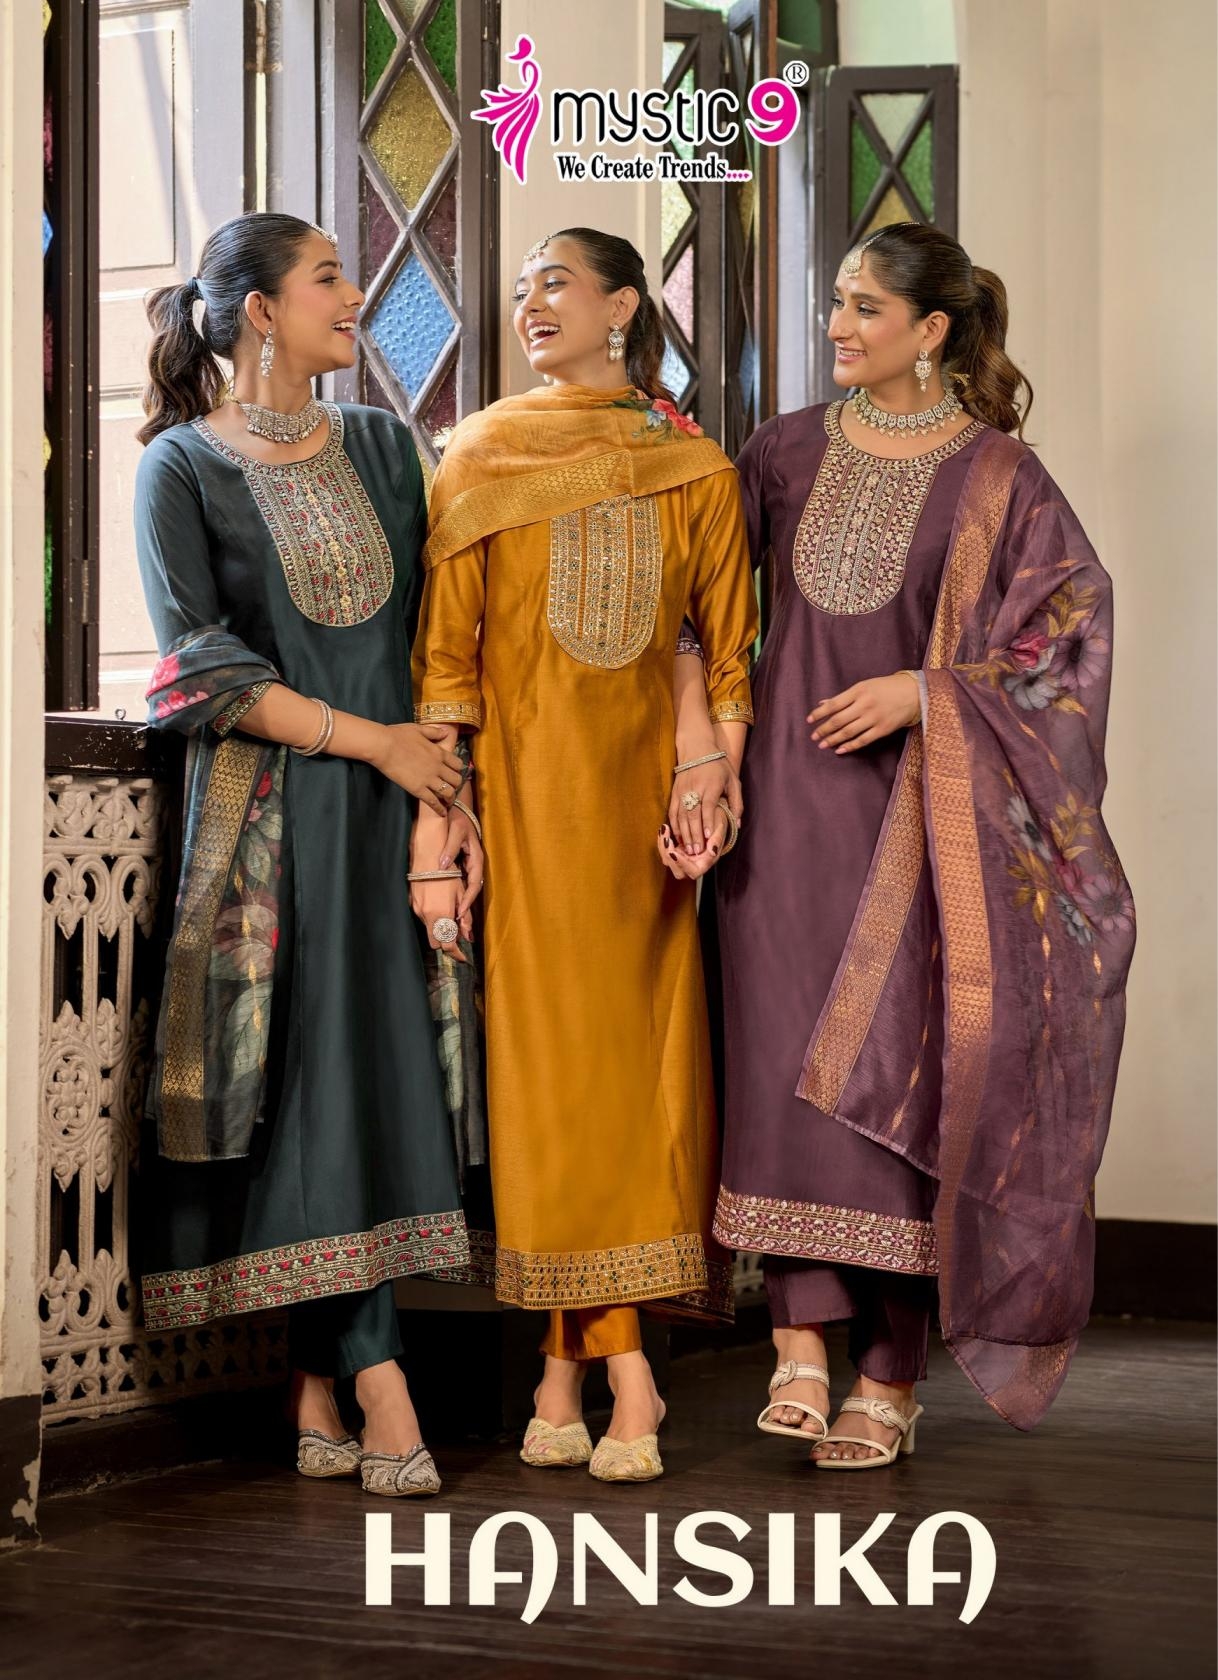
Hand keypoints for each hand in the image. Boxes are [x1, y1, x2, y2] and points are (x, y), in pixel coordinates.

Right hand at [373, 723, 465, 812]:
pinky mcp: (418, 789)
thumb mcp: (419, 729)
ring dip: (450, 798)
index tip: (455, 773)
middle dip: (456, 785)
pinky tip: (442, 813)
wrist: (383, 746)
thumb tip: (445, 732)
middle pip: (456, 780)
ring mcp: (429, 779)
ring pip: (448, 792)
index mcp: (439, 752)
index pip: (457, 764)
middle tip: (452, 788)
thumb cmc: (398, 735)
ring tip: (448, 801)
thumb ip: (434, 732)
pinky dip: (439, 809)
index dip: (458, 770)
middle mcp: (438, 767)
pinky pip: (433, 802)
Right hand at [410, 877, 465, 961]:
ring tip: (448, 914)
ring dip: (438, 928)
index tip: (463, 957)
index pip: (448, 945)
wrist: (427, 856)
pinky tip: (437, 905)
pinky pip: (423, 918)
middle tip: (456, 933)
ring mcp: (417, 910)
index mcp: (442, 914)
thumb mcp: (461, 894)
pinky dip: (431, 918)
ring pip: (429, 930)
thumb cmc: (448, 872)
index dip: (456, 954)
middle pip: (436, 942)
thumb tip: (468, 936)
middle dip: (445, 942)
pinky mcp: (411, 904)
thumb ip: (465, 917)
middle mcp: (427, 916)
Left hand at [439, 806, 483, 936]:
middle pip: (473, 890)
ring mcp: (469, 866)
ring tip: (456, 921)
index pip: (474, 884)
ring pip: (468, 889)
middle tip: (459, 924)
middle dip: (467, 907)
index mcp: (476, 858)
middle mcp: (474, 865)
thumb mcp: (456, 831)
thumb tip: (442, 866)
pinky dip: (458, 895)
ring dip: (463, 904)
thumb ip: (450, 848)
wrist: (457, 809)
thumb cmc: (458, 820)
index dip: (468, 899)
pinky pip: (461, 884)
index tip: (460, 912)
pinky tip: (450, 904)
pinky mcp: (462, 865)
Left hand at [657, 809, 728, 879]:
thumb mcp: (720, 828)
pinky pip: (666, 852)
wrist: (712, 821)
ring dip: (663, 847)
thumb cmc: (717, 826)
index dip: (682, 865)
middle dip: (668, 857)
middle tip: (666, 839)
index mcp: (706, 862)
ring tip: (664, 829)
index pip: (693, 871)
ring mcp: (684, 859)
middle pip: (678, 872)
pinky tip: (665, 828)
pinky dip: (662, 842)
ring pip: (668, 861)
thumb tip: (713, 850)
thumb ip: (717, 839)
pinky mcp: (678, 851)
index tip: (674, 852)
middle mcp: (694, 864)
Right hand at [669, 754, 734, 855]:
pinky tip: (678, 837)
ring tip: (688, 849)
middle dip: (694, 834)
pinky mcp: (674, 793)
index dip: (708, 822)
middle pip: (692, 814)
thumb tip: (737, 824)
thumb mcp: (733, 781)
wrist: (697, 748)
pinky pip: (672, 812)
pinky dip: (674, 826)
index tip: (709, 837)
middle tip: (697, 851)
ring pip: (681, 815)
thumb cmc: (718, 766)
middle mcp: (694, 789)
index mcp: (710, 786)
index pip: (708, 807)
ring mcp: (682, 791)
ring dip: (684, 833)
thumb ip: (736, 803)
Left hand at [807, 673, 920, 754]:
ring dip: (833, 740)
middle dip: (823, 730)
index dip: (819, 714)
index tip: (809, 720)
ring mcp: (874, 718)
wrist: (913, 693)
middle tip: (814, 736)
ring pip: (848, 732)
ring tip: (823, 744)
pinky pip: (862, 740)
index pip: (833, 704)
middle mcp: (865, 704)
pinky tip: (839, 750)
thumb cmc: (885, 688)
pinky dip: (849, 746)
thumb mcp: (864, 686)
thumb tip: (823, 704)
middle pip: (838, 720)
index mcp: (858, 691)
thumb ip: (844, 697)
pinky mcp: (882, 730)